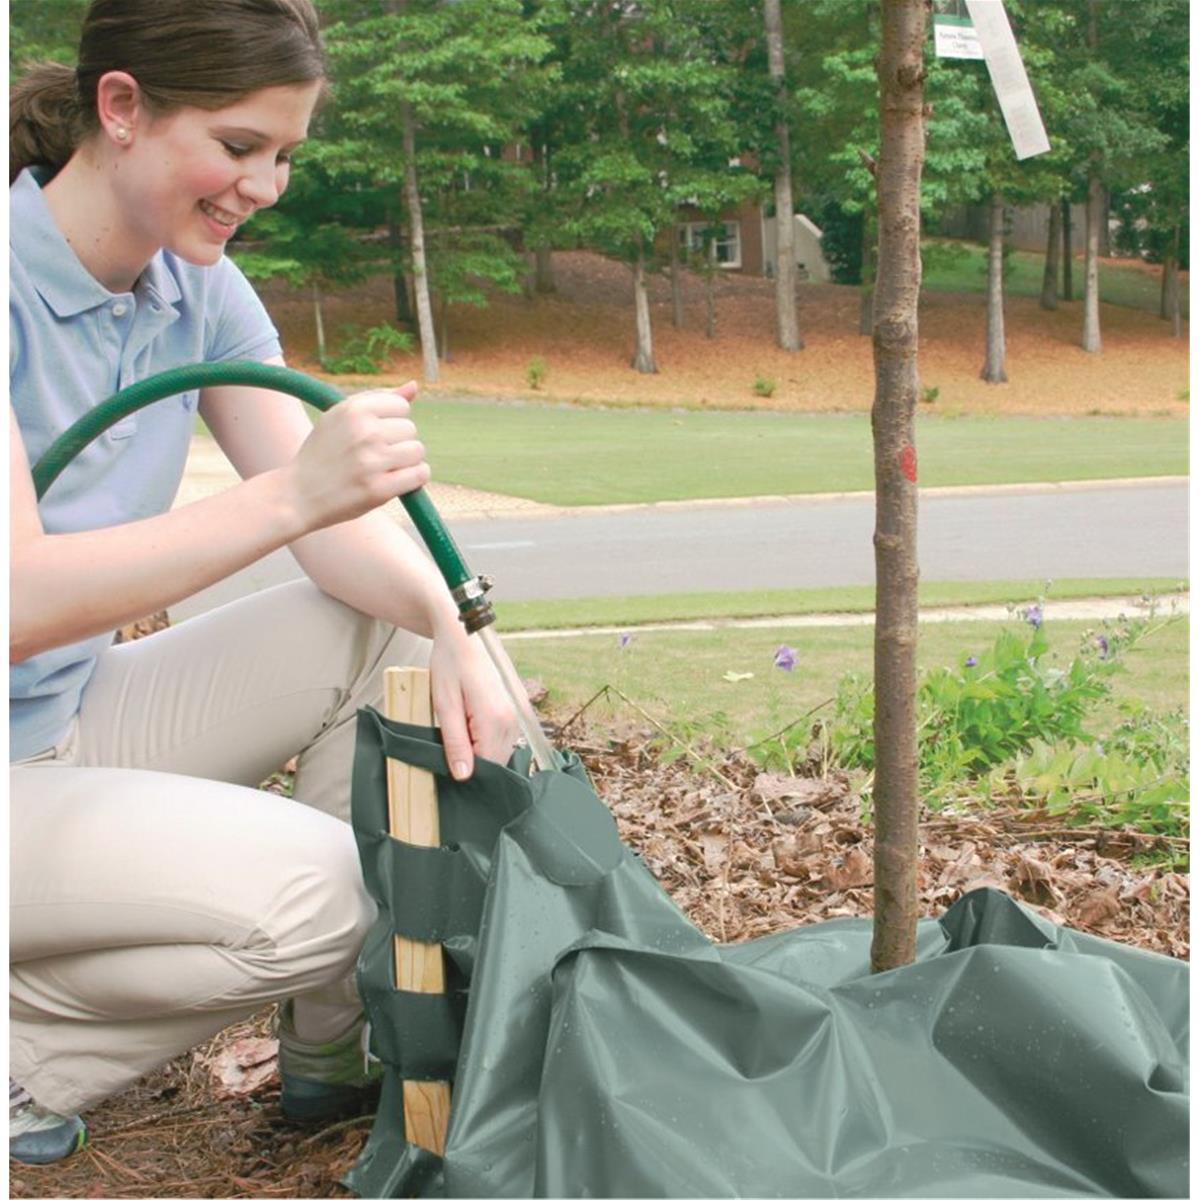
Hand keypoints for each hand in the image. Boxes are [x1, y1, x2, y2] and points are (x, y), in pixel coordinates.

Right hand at [286, 381, 430, 530]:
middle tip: (373, 456)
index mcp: (353, 409)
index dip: (391, 421)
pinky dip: (415, 478)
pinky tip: (398, 481)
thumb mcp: (339, 417)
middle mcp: (364, 431)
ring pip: (417, 451)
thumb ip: (378, 399)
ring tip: (384, 468)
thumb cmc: (323, 454)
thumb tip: (414, 386)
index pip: (401, 405)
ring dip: (407, 461)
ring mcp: (371, 461)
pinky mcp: (378, 489)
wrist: (297, 495)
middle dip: (397, 442)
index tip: (374, 434)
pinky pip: (419, 475)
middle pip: (410, 429)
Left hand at [429, 625, 521, 779]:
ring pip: (502, 751)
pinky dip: (488, 740)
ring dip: (481, 750)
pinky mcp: (516, 709)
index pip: (487, 765)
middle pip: (497, 761)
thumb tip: (463, 776)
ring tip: (459, 731)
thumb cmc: (450, 664)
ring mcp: (517, 713)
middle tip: (450, 748)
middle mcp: (513, 718)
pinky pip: (505, 738)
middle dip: (475, 762)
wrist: (464, 635)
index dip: (466, 771)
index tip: (447, 764)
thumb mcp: (445, 704)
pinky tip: (471, 726)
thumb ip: (455, 742)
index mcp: (495, 718)